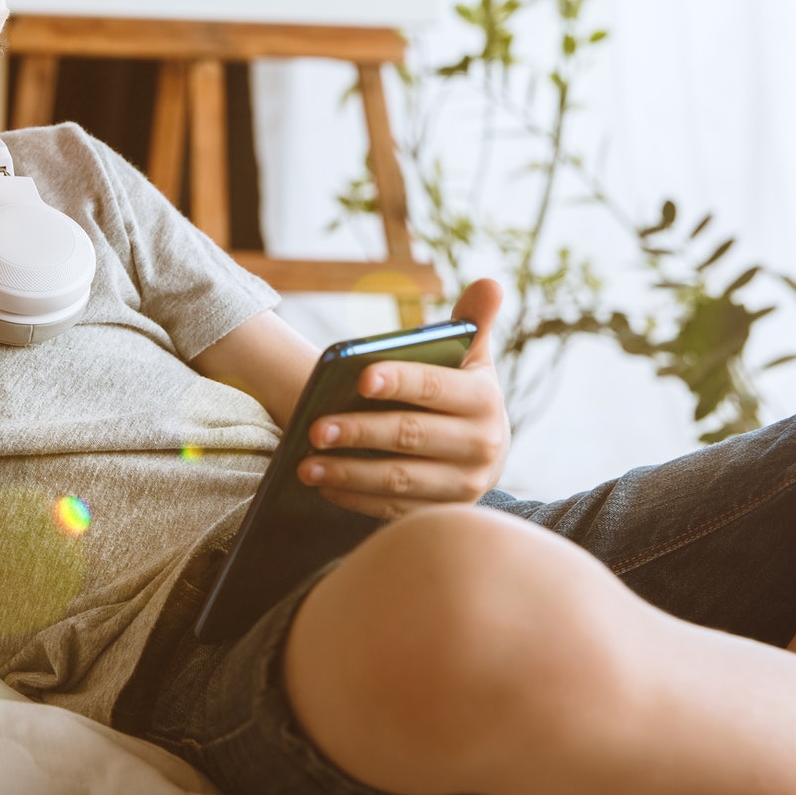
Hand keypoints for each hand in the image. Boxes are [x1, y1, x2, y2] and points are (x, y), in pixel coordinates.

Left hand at [297, 279, 509, 518]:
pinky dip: (356, 499)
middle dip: (359, 431)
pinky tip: (324, 485)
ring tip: (306, 464)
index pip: (435, 387)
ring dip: (348, 472)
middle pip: (411, 436)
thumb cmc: (461, 395)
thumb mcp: (471, 360)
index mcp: (485, 400)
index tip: (360, 378)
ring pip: (399, 480)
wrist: (481, 452)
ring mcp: (464, 485)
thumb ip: (472, 322)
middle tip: (314, 429)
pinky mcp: (442, 512)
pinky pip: (394, 510)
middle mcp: (483, 446)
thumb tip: (489, 282)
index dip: (400, 381)